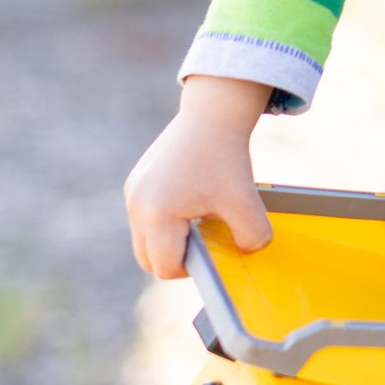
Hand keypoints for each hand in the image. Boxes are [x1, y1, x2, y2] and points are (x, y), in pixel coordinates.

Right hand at [122, 76, 274, 278]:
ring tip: (198, 217)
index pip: (165, 267)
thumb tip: (245, 253)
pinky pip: (145, 218)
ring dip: (169, 239)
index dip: (190, 269)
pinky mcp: (135, 182)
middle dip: (176, 258)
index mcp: (157, 214)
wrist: (212, 115)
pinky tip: (191, 201)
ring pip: (145, 239)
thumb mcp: (247, 202)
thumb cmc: (227, 158)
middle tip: (204, 239)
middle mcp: (137, 204)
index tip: (211, 249)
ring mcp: (132, 192)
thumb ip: (252, 237)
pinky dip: (165, 220)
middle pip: (147, 259)